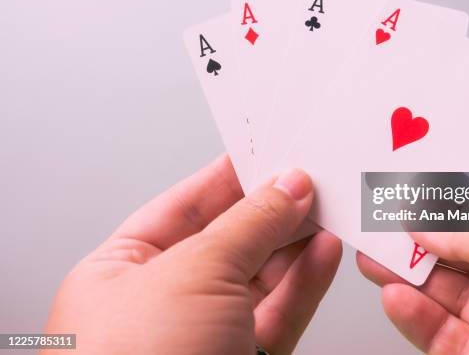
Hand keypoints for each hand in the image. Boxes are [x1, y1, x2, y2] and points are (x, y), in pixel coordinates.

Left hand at [44, 154, 341, 354]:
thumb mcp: (193, 273)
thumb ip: (248, 224)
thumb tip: (287, 186)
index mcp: (122, 271)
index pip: (185, 205)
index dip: (228, 175)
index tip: (267, 152)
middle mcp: (162, 302)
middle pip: (230, 238)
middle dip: (272, 208)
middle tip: (310, 177)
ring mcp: (205, 336)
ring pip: (261, 276)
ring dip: (297, 241)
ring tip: (328, 207)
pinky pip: (280, 312)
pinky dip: (306, 281)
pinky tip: (324, 251)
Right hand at [358, 189, 468, 353]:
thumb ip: (468, 227)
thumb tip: (425, 218)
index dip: (445, 204)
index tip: (408, 195)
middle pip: (463, 256)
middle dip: (417, 240)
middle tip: (379, 229)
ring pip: (449, 298)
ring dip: (407, 278)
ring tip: (373, 259)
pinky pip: (448, 339)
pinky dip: (416, 317)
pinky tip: (395, 296)